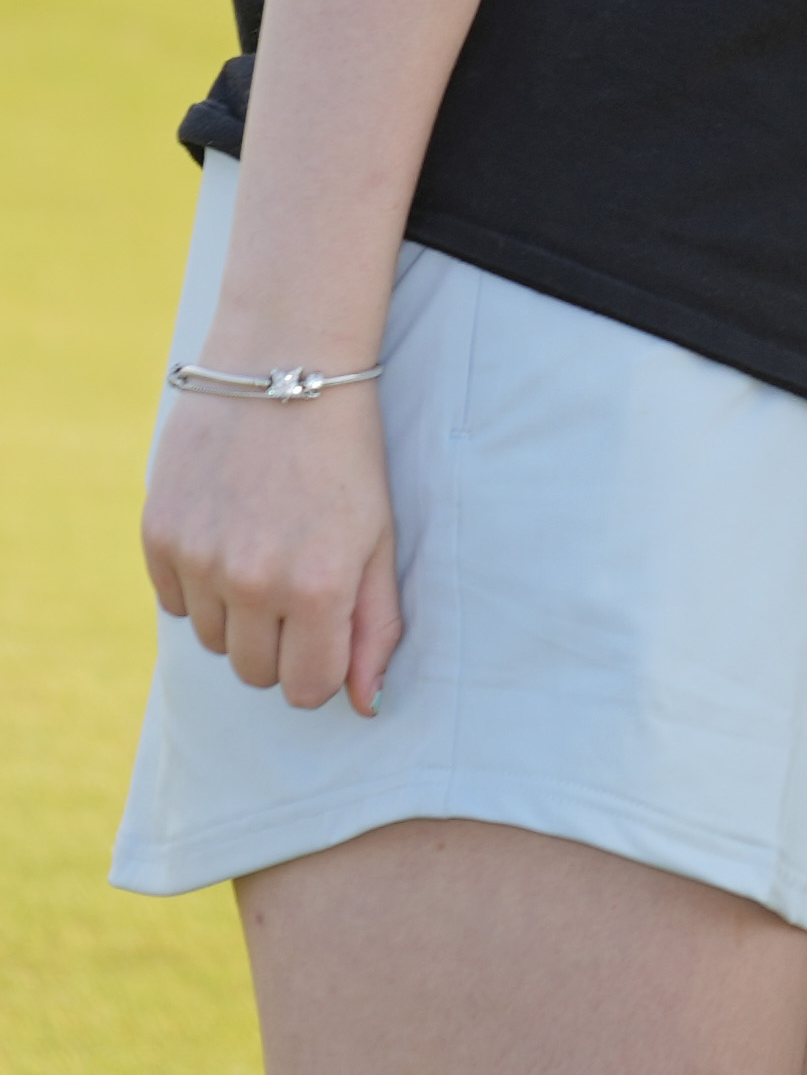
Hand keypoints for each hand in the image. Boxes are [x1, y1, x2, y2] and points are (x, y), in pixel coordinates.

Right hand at [139, 388, 404, 713]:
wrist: (284, 370)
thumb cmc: (348, 458)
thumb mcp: (380, 540)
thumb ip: (376, 627)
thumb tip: (366, 705)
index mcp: (317, 586)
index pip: (306, 688)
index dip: (321, 670)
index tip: (328, 635)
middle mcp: (252, 581)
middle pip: (254, 672)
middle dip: (280, 645)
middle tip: (300, 587)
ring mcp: (198, 559)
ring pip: (213, 640)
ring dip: (239, 614)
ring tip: (267, 550)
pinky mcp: (158, 535)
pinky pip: (177, 602)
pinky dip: (201, 584)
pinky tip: (230, 534)